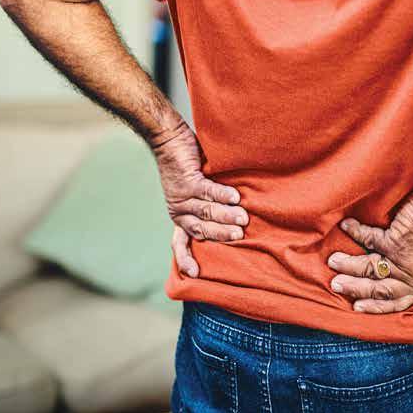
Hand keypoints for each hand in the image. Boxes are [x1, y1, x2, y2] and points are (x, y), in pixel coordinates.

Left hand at [150, 121, 246, 277]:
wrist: (168, 138)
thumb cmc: (187, 164)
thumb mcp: (193, 191)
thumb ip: (206, 205)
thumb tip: (235, 219)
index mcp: (179, 215)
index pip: (179, 242)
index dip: (186, 258)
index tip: (195, 274)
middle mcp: (178, 209)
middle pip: (201, 229)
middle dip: (221, 234)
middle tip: (240, 234)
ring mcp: (182, 196)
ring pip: (206, 211)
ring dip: (226, 215)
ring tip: (244, 218)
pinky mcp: (188, 180)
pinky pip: (208, 191)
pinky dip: (223, 195)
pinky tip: (236, 197)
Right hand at [326, 190, 412, 313]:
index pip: (397, 301)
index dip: (375, 305)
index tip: (357, 306)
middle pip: (379, 288)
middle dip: (354, 288)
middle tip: (336, 285)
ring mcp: (404, 262)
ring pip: (369, 268)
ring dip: (348, 265)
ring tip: (332, 261)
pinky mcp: (395, 243)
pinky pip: (368, 240)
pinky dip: (355, 231)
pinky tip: (346, 226)